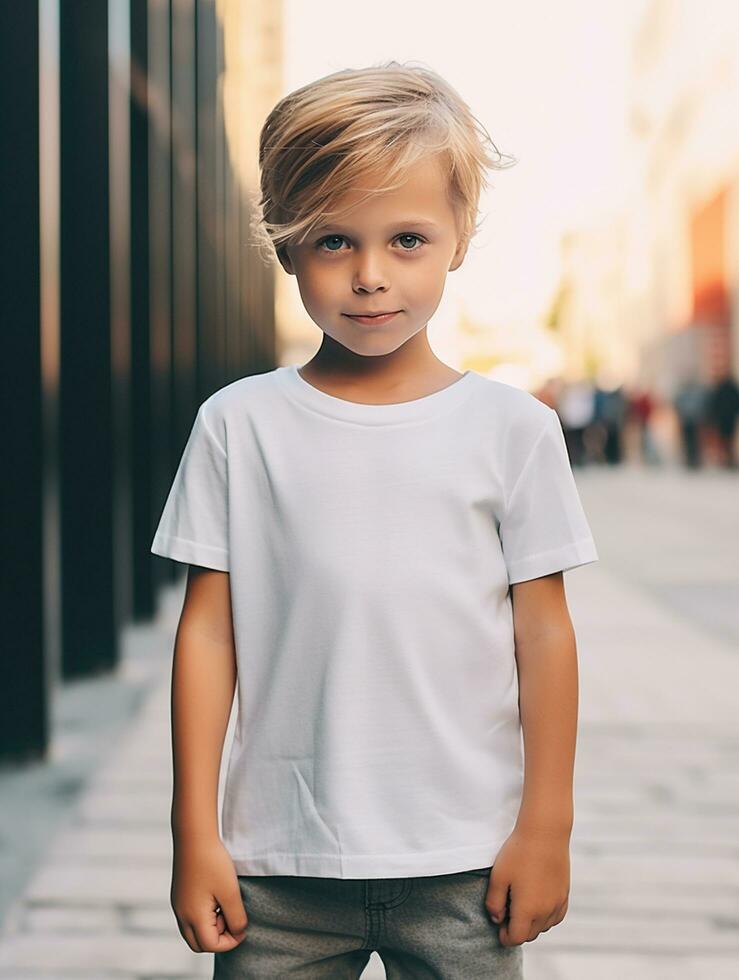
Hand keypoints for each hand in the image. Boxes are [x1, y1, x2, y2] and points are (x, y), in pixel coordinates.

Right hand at [171, 836, 247, 952]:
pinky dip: (204, 916)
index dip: (230, 941)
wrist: (194, 836)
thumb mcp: (231, 892)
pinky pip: (190, 917)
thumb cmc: (212, 862)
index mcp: (193, 917)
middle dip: (218, 938)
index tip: (243, 926)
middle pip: (199, 944)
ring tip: (224, 905)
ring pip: (193, 931)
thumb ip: (236, 917)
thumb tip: (239, 932)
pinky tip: (216, 897)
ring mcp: (178, 905)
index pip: (211, 945)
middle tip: (231, 918)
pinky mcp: (179, 894)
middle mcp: (181, 914)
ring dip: (210, 927)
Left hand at [485, 825, 569, 946]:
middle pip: (529, 935)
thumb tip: (497, 919)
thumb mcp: (498, 876)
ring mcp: (557, 904)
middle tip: (506, 912)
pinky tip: (536, 902)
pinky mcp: (565, 895)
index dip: (504, 936)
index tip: (499, 925)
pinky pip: (555, 917)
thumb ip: (494, 903)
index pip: (516, 938)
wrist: (545, 833)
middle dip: (517, 930)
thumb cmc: (518, 853)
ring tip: (520, 903)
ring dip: (531, 923)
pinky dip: (544, 916)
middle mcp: (545, 912)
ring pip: (543, 927)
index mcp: (527, 910)